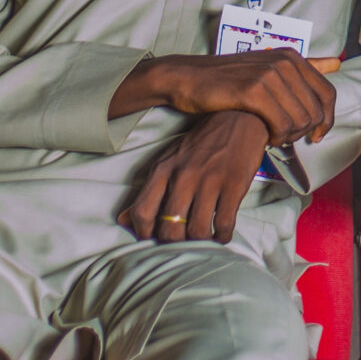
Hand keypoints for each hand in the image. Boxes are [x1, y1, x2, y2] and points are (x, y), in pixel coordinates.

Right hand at [108, 50, 335, 147]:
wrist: (188, 78)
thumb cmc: (229, 79)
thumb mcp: (268, 66)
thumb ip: (304, 66)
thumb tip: (337, 62)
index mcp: (292, 57)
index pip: (328, 94)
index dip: (326, 120)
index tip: (316, 136)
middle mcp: (284, 62)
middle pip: (316, 111)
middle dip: (305, 132)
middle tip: (286, 138)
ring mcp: (269, 75)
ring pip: (300, 121)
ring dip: (289, 137)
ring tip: (273, 137)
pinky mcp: (253, 91)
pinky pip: (281, 125)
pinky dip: (276, 138)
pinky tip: (265, 137)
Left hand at [119, 111, 268, 244]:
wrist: (237, 116)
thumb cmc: (200, 143)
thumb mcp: (168, 160)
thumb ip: (147, 192)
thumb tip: (123, 220)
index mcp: (163, 170)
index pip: (142, 212)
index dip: (144, 233)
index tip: (153, 239)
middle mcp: (183, 176)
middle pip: (170, 229)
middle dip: (175, 243)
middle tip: (182, 241)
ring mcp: (210, 181)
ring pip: (197, 231)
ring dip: (200, 242)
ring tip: (202, 238)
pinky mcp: (234, 185)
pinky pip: (224, 223)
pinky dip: (221, 236)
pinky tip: (220, 233)